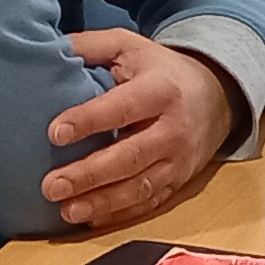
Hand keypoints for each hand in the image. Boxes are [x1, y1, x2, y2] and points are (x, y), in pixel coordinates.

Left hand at [43, 30, 238, 228]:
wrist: (216, 97)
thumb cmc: (162, 72)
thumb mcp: (131, 46)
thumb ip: (91, 46)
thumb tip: (48, 50)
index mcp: (161, 91)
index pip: (123, 108)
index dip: (89, 120)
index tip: (55, 132)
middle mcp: (173, 129)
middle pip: (130, 157)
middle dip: (89, 174)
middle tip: (51, 186)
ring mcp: (178, 161)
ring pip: (140, 188)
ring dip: (101, 202)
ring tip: (66, 210)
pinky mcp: (178, 182)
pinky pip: (148, 204)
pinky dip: (119, 214)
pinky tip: (90, 218)